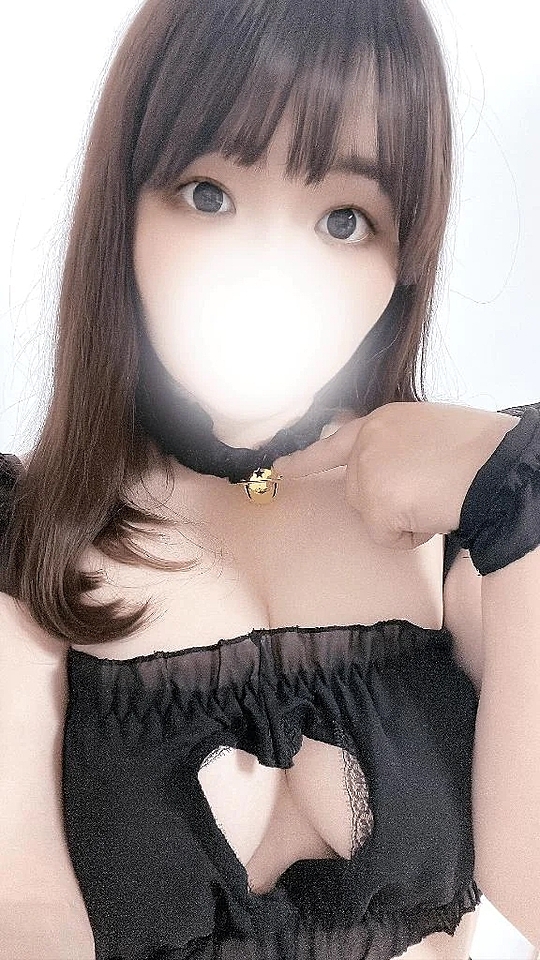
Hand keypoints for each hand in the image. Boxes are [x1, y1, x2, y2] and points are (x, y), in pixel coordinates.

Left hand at [273, 401, 520, 549]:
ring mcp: (366, 470)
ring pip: (372, 517)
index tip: (276, 470)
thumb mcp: (427, 432)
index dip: (304, 460)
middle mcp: (366, 442)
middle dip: (390, 503)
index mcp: (381, 420)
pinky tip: (433, 512)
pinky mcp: (374, 501)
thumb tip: (391, 476)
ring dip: (405, 518)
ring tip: (437, 496)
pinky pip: (385, 537)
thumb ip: (397, 447)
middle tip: (430, 489)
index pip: (332, 443)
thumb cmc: (476, 451)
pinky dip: (411, 536)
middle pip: (358, 494)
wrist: (495, 464)